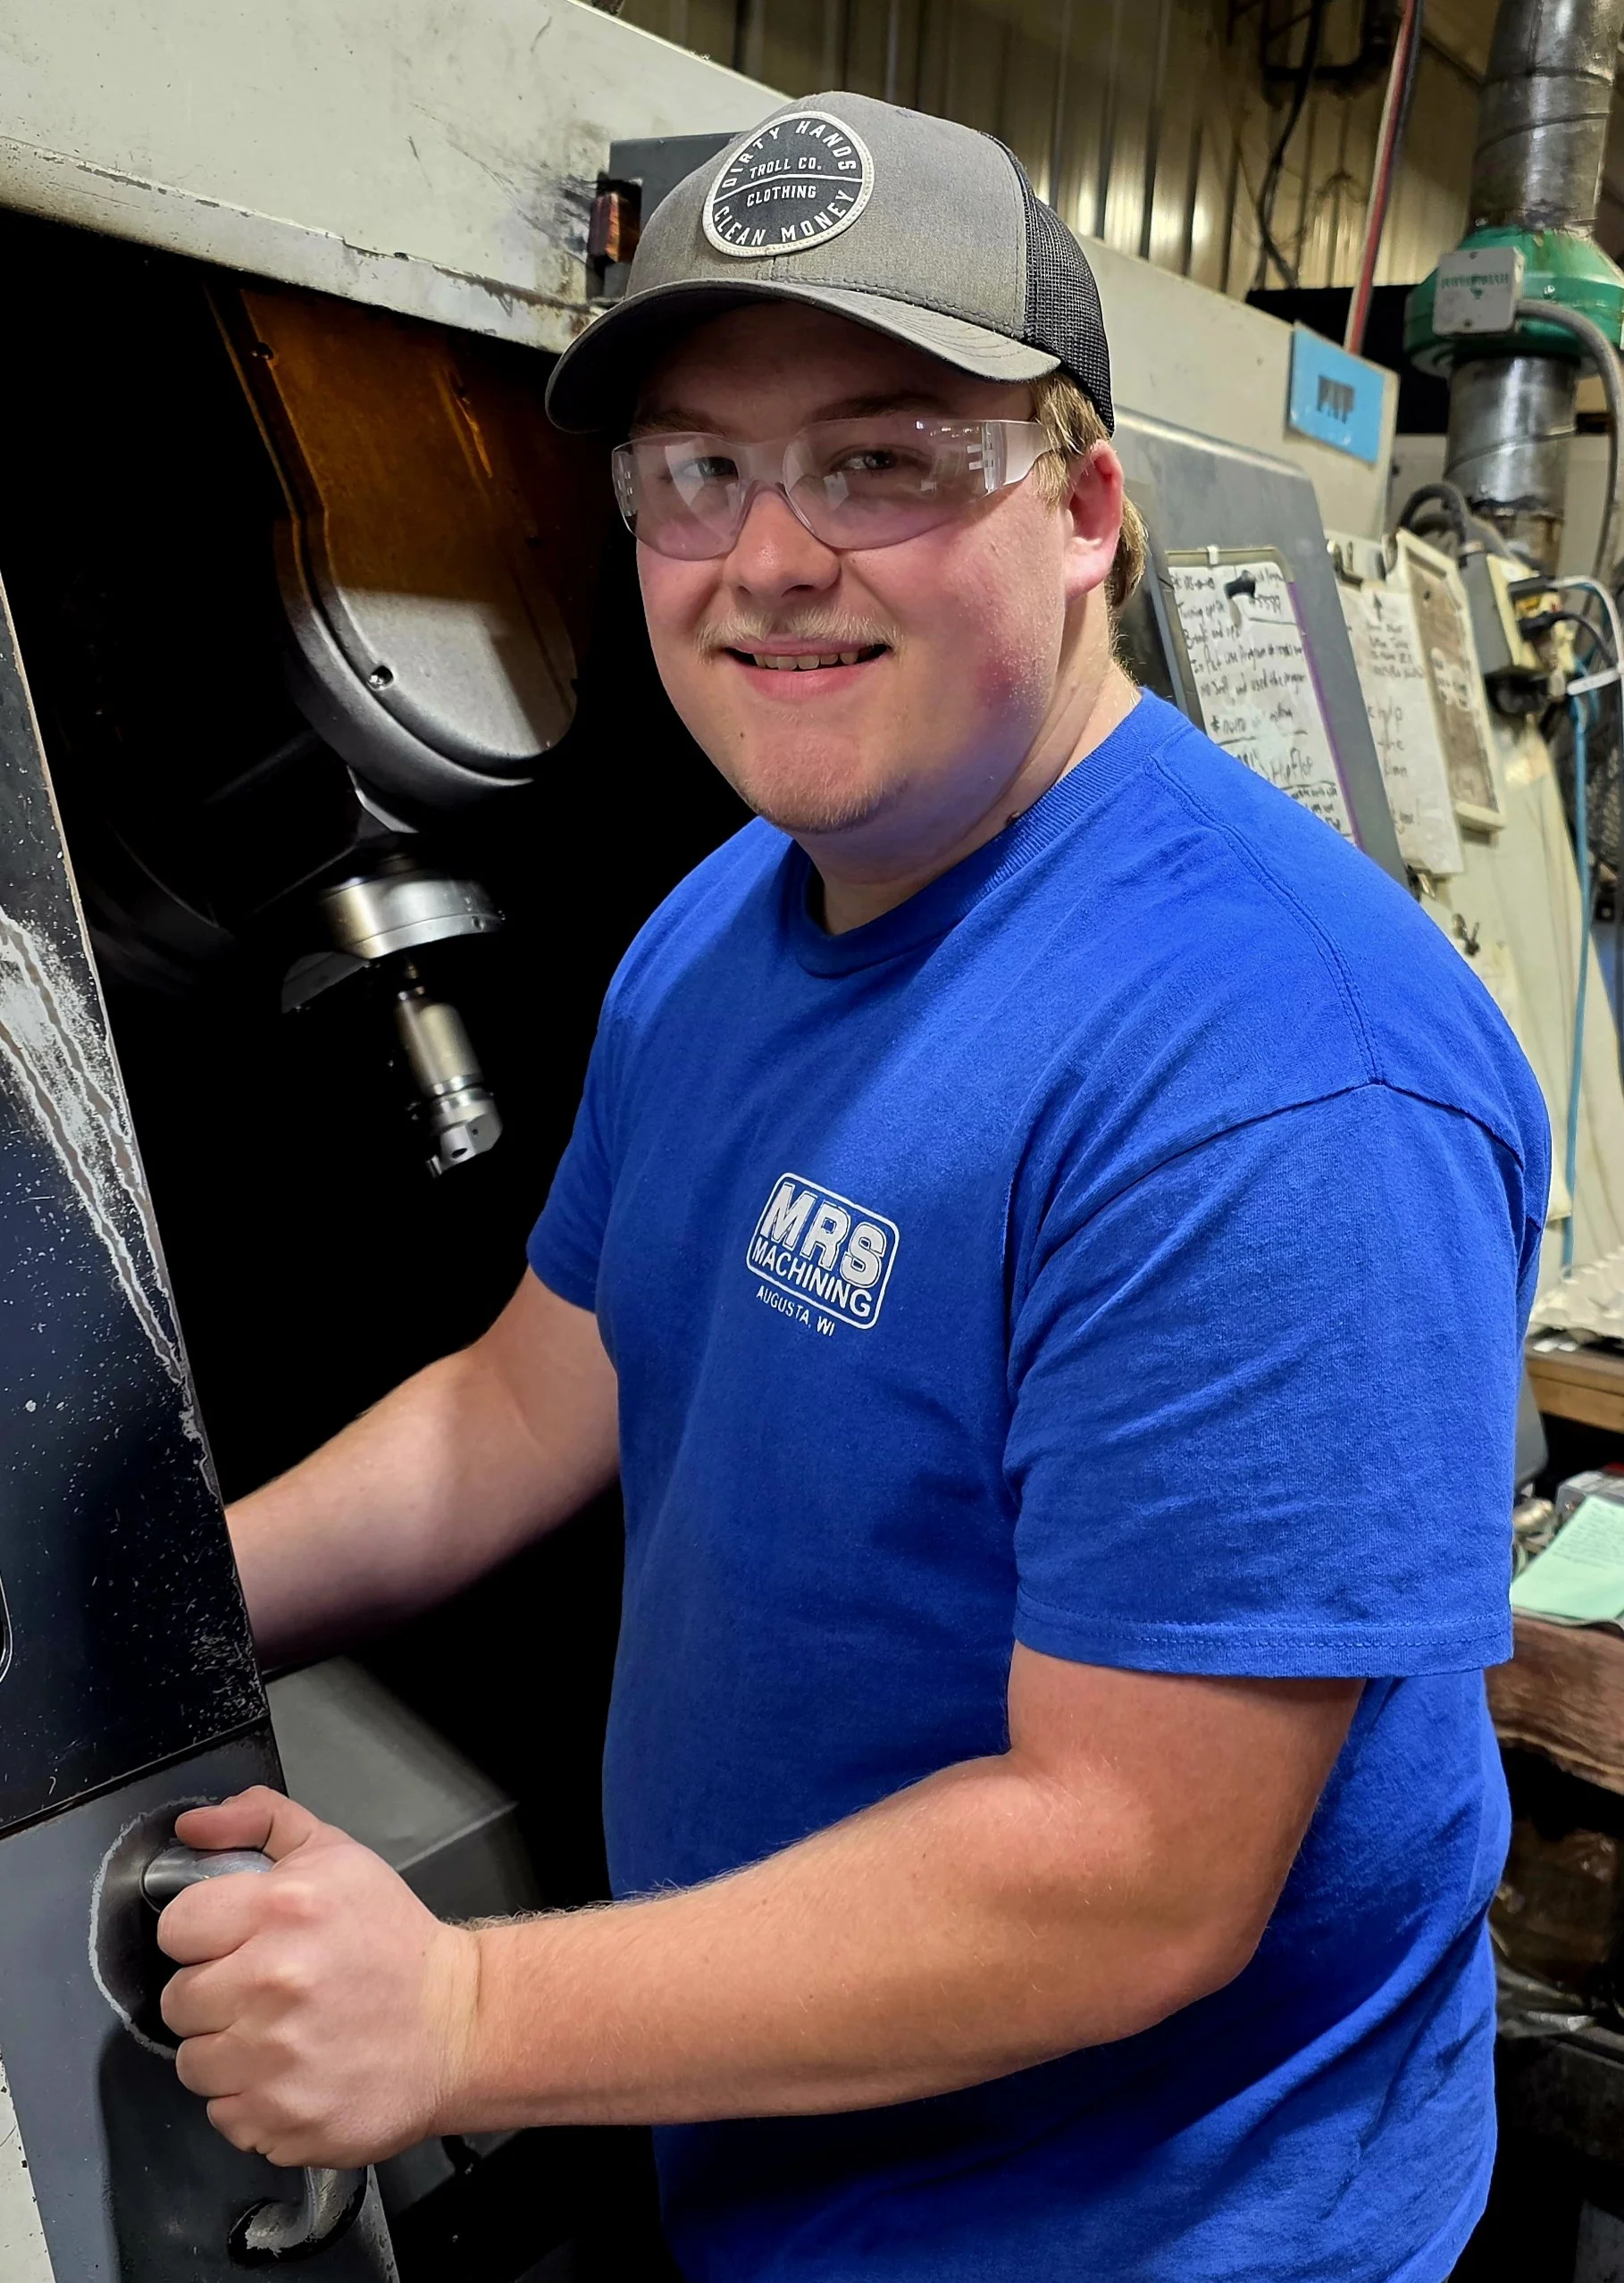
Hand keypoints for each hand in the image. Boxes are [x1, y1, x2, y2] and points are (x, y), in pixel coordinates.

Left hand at [157, 1787, 481, 2167]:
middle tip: (264, 1992)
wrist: (458, 2025)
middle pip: (178, 2001)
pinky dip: (252, 2102)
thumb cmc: (392, 1938)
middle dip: (215, 1996)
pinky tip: (294, 2076)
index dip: (203, 1936)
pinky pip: (225, 2115)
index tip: (235, 1944)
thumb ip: (259, 1822)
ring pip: (194, 2064)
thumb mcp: (337, 1856)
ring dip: (228, 2053)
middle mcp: (271, 1983)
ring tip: (279, 2036)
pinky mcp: (282, 2120)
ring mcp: (275, 2060)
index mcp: (282, 1908)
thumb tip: (189, 1825)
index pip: (176, 1928)